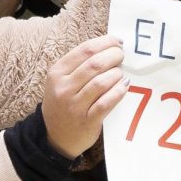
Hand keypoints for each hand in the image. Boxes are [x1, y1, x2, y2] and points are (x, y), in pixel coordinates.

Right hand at [40, 35, 127, 157]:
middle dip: (114, 56)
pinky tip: (124, 86)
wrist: (55, 137)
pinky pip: (107, 102)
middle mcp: (64, 88)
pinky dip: (119, 91)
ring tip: (121, 73)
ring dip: (117, 74)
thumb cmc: (63, 103)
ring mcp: (74, 106)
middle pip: (95, 64)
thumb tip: (110, 47)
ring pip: (102, 82)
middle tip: (122, 56)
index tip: (117, 42)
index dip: (106, 42)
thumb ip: (80, 64)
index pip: (85, 49)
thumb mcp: (61, 81)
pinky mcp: (87, 121)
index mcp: (57, 73)